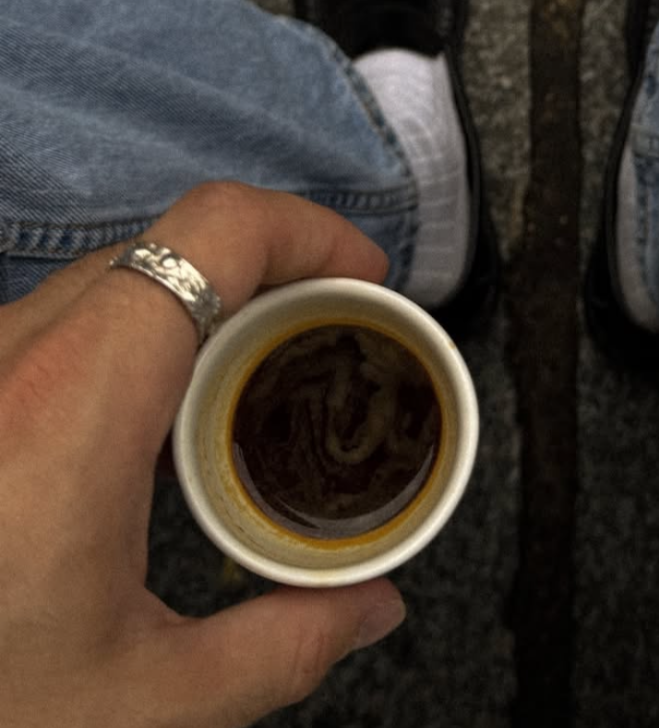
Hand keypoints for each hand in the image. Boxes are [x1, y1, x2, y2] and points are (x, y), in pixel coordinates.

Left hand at [0, 182, 406, 726]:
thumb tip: (372, 608)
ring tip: (272, 368)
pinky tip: (179, 408)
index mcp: (73, 407)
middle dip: (282, 265)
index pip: (214, 232)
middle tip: (339, 331)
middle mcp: (14, 357)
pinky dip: (159, 326)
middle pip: (183, 241)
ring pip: (129, 270)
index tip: (366, 277)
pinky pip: (80, 312)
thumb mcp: (138, 705)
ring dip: (219, 294)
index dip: (310, 229)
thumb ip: (280, 647)